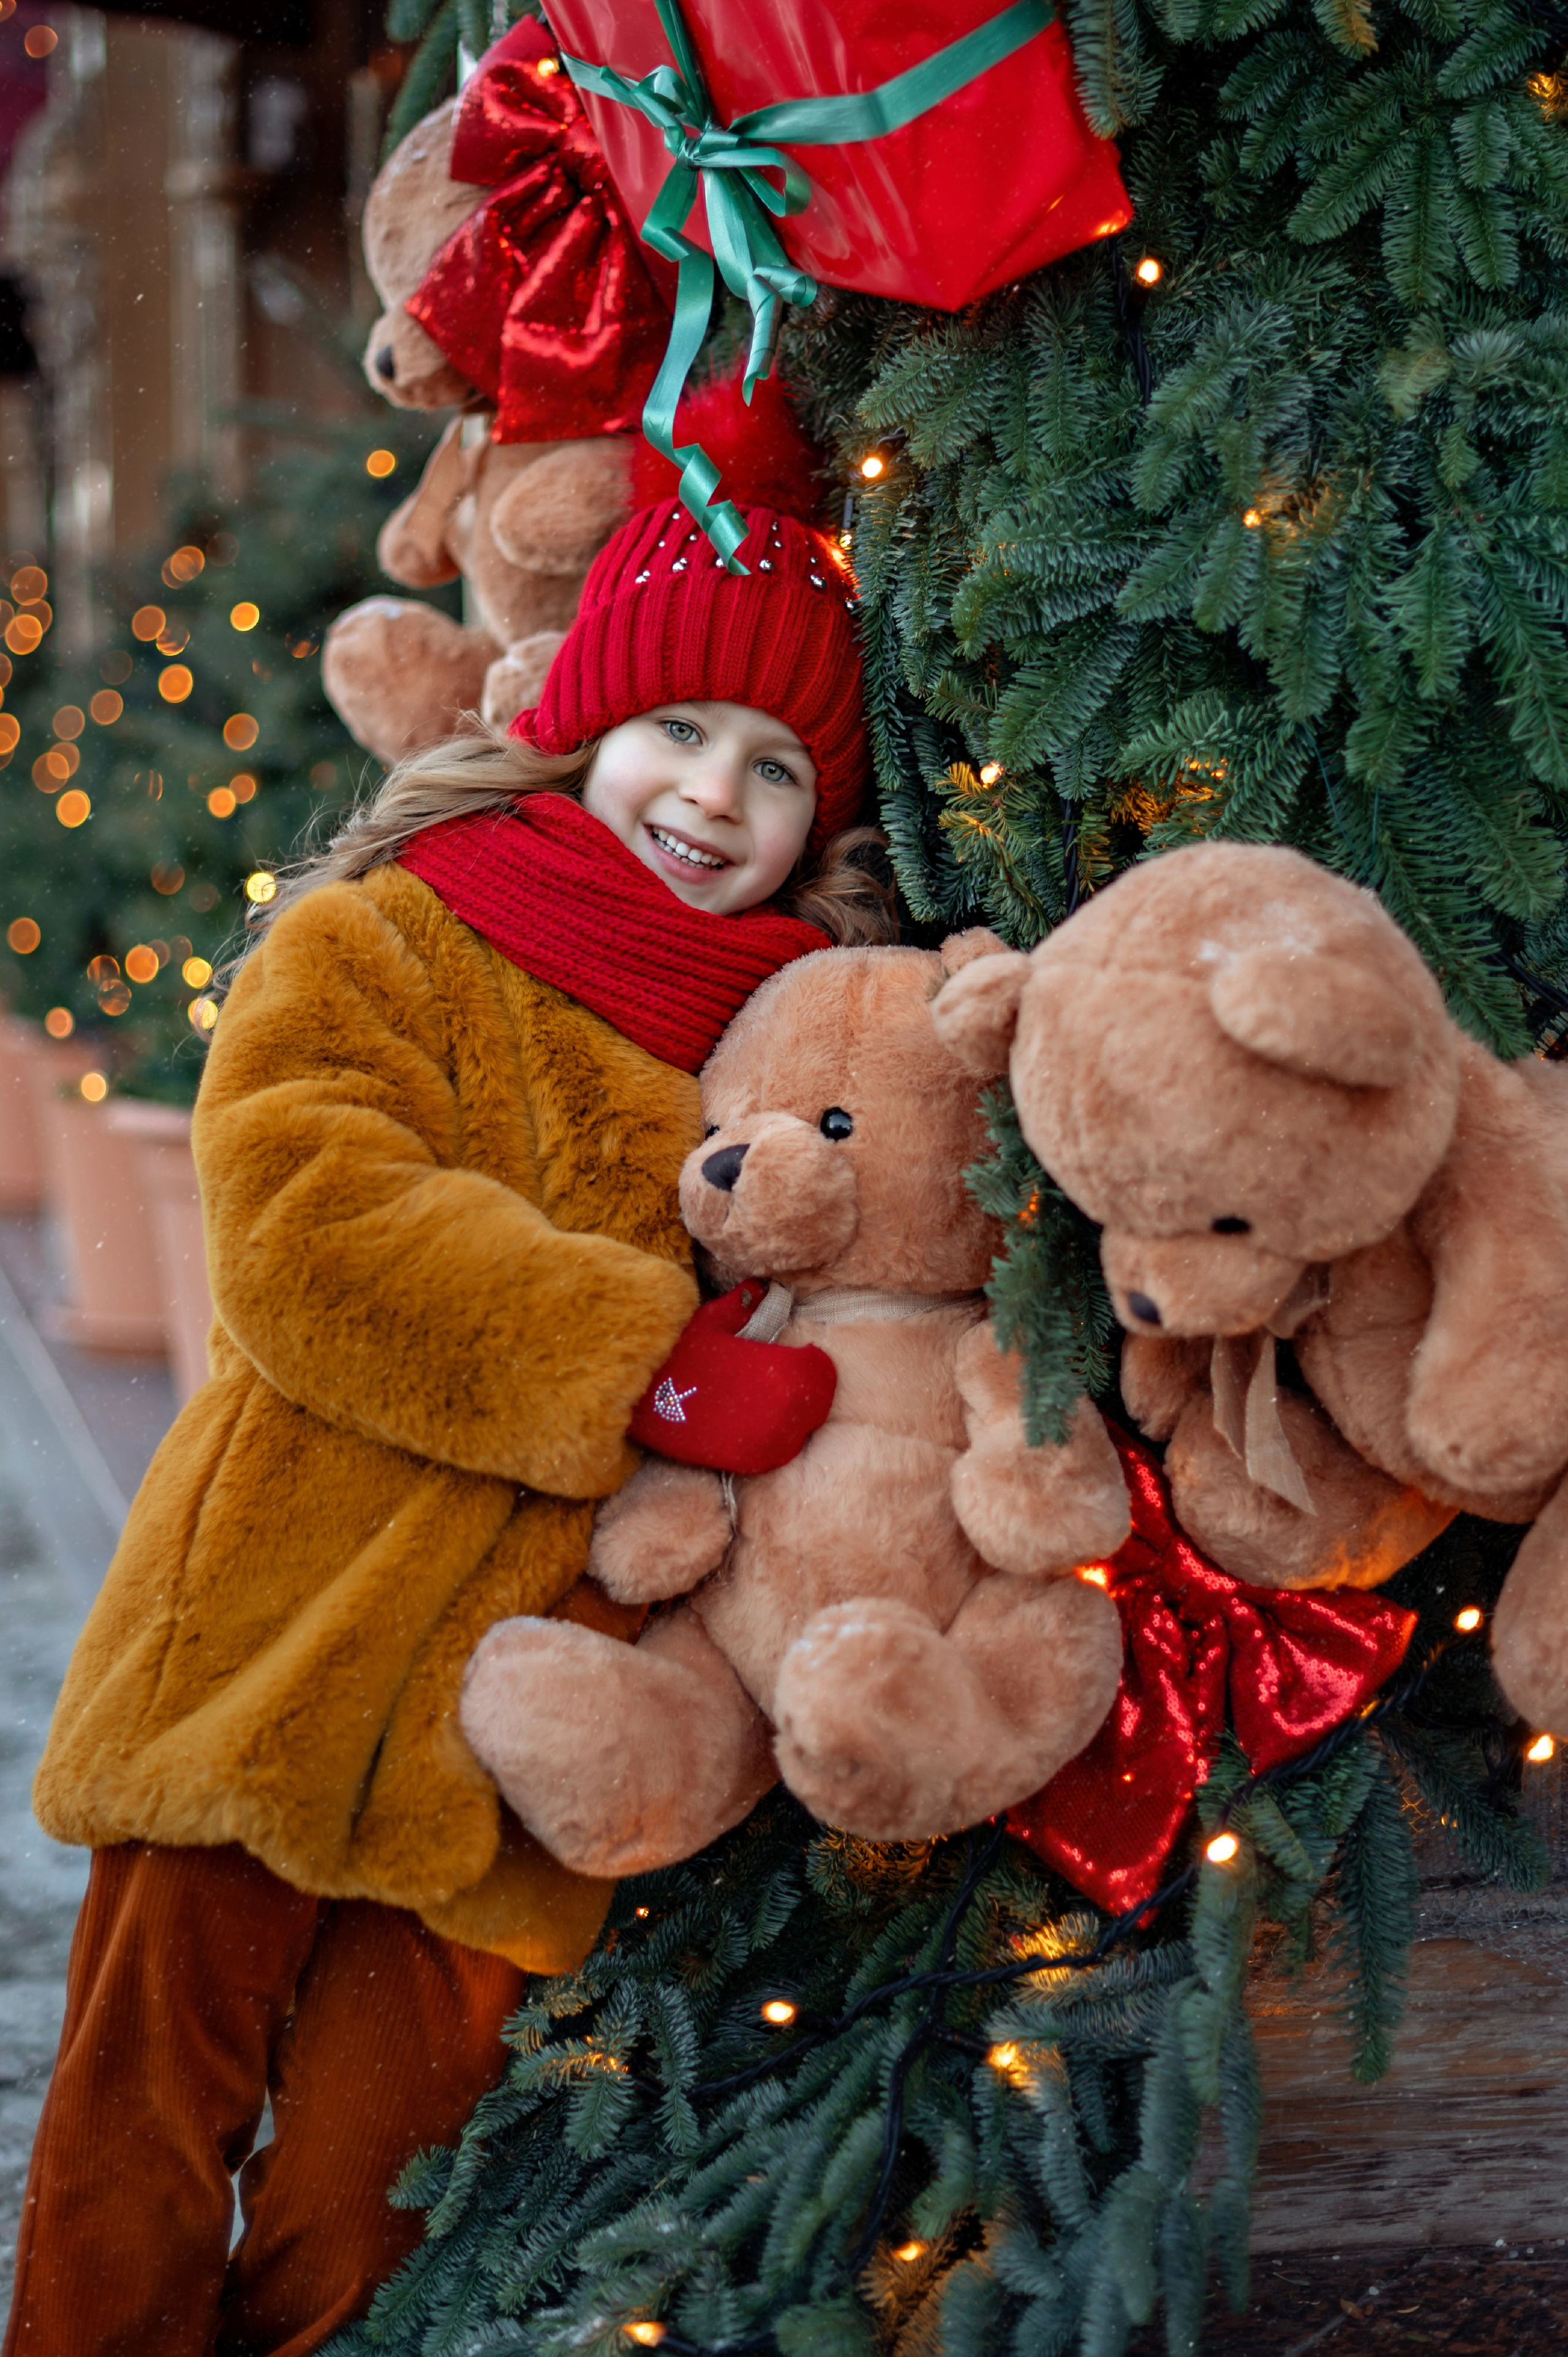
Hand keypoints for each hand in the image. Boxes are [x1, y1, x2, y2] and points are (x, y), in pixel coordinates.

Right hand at [628, 1282, 835, 1475]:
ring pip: (799, 1430)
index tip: (798, 1357)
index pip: (820, 1372)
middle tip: (782, 1380)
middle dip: (801, 1390)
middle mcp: (785, 1410)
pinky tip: (752, 1423)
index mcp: (782, 1371)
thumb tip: (757, 1288)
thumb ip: (740, 1306)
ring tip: (766, 1402)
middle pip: (815, 1403)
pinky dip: (771, 1438)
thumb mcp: (710, 1323)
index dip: (809, 1363)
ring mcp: (769, 1440)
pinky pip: (777, 1452)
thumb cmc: (677, 1356)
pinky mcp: (751, 1462)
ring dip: (789, 1417)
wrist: (644, 1402)